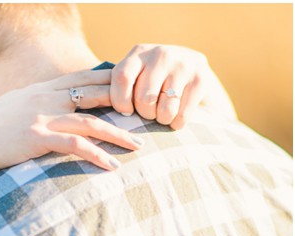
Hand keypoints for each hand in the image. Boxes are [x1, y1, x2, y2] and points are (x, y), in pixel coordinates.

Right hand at [0, 68, 142, 174]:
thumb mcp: (10, 109)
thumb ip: (32, 104)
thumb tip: (47, 108)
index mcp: (41, 89)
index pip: (83, 79)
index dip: (111, 81)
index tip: (134, 87)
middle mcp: (45, 98)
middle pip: (95, 93)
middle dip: (125, 101)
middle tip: (150, 110)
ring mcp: (41, 117)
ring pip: (91, 121)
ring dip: (118, 133)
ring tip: (139, 145)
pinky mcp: (36, 139)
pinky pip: (74, 145)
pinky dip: (96, 155)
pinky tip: (111, 166)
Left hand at [111, 44, 236, 128]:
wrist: (193, 71)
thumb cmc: (152, 82)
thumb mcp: (134, 78)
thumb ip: (117, 89)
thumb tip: (93, 111)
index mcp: (138, 53)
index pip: (121, 78)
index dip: (120, 102)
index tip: (126, 111)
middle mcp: (161, 54)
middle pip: (144, 99)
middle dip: (144, 114)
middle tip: (150, 111)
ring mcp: (183, 64)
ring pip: (164, 109)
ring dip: (162, 120)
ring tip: (163, 113)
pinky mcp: (201, 78)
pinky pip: (182, 114)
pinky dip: (177, 123)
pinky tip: (177, 117)